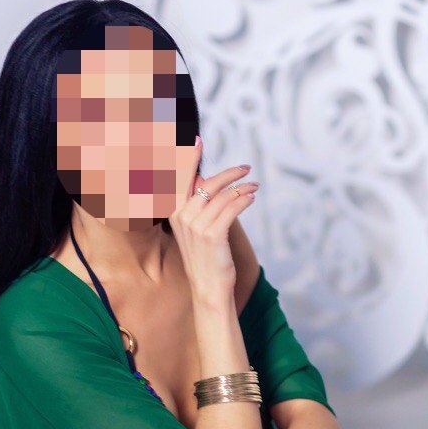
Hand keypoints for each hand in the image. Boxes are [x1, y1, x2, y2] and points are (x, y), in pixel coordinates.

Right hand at [168, 136, 259, 301]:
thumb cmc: (205, 258)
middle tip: (245, 168)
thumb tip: (200, 181)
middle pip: (206, 183)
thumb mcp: (195, 229)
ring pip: (223, 196)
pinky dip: (244, 199)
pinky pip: (231, 208)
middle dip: (228, 173)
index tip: (197, 140)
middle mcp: (181, 216)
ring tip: (253, 186)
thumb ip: (197, 204)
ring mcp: (196, 226)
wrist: (208, 288)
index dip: (187, 157)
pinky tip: (252, 197)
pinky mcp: (212, 234)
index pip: (178, 178)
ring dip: (242, 188)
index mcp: (173, 212)